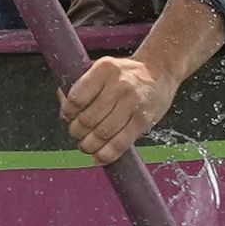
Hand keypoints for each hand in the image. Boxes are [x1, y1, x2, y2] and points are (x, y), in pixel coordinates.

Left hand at [60, 56, 178, 164]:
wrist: (160, 71)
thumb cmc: (126, 73)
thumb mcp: (103, 68)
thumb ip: (82, 85)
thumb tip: (64, 108)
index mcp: (104, 69)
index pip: (77, 98)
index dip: (68, 113)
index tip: (67, 118)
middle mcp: (118, 84)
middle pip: (88, 118)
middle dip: (77, 132)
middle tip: (77, 135)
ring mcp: (132, 103)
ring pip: (102, 133)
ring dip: (89, 145)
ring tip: (86, 146)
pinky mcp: (143, 120)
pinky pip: (120, 142)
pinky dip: (106, 154)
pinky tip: (98, 157)